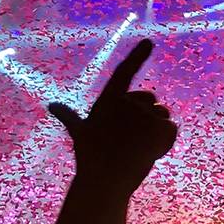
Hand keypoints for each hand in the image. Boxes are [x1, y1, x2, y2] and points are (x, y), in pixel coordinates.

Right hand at [48, 39, 176, 196]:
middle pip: (152, 100)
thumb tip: (52, 105)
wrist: (104, 182)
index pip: (125, 72)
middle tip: (133, 139)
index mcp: (108, 99)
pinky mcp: (160, 126)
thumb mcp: (79, 133)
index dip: (138, 56)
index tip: (150, 41)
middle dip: (149, 116)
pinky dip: (166, 142)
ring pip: (164, 116)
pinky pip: (172, 130)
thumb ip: (69, 116)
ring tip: (137, 149)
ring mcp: (145, 113)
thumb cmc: (90, 158)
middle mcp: (127, 101)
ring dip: (157, 132)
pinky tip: (149, 154)